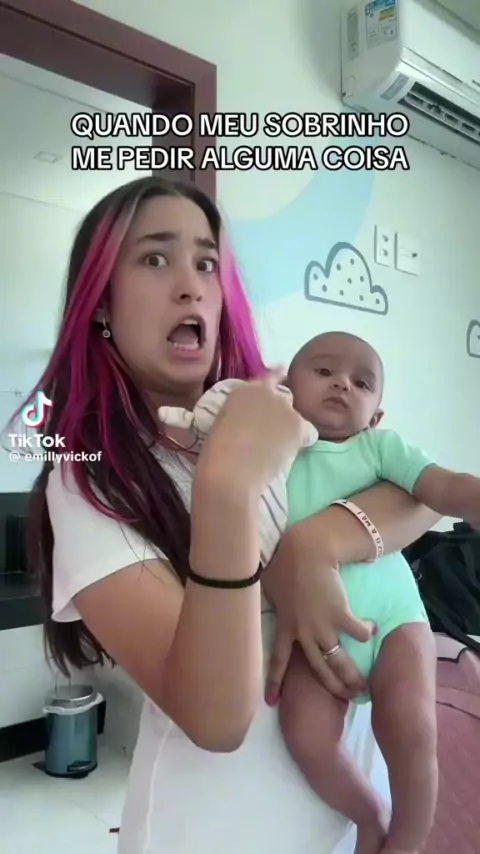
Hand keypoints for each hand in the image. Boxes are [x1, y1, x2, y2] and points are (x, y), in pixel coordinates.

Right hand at [197, 370, 312, 492]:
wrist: (231, 470)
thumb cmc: (215, 454)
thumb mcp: (222, 424)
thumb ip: (239, 415)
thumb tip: (248, 423)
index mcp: (242, 390)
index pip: (267, 378)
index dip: (275, 381)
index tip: (281, 381)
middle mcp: (265, 392)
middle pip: (282, 398)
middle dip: (279, 412)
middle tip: (271, 432)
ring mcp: (283, 407)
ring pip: (294, 417)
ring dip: (289, 428)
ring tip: (278, 448)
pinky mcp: (297, 425)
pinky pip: (307, 433)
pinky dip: (302, 442)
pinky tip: (291, 452)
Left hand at [262, 526, 375, 703]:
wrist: (307, 550)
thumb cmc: (285, 561)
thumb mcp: (269, 585)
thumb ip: (272, 600)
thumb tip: (266, 600)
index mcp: (285, 626)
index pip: (277, 660)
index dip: (274, 682)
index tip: (271, 702)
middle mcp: (304, 633)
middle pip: (318, 669)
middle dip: (333, 687)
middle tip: (347, 700)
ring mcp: (323, 626)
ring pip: (339, 662)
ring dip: (353, 677)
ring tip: (364, 687)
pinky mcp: (341, 615)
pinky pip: (358, 633)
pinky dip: (366, 633)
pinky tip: (372, 629)